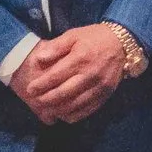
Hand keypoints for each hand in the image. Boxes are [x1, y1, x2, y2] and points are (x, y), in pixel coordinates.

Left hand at [12, 25, 129, 123]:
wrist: (122, 43)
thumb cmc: (94, 37)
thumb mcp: (73, 35)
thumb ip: (56, 46)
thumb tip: (39, 59)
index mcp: (80, 58)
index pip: (56, 76)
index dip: (41, 84)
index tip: (30, 89)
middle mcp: (90, 74)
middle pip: (65, 92)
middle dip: (47, 99)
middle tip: (36, 102)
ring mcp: (100, 86)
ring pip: (76, 103)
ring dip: (60, 110)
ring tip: (48, 111)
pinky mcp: (107, 93)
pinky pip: (90, 108)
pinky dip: (76, 115)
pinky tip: (65, 116)